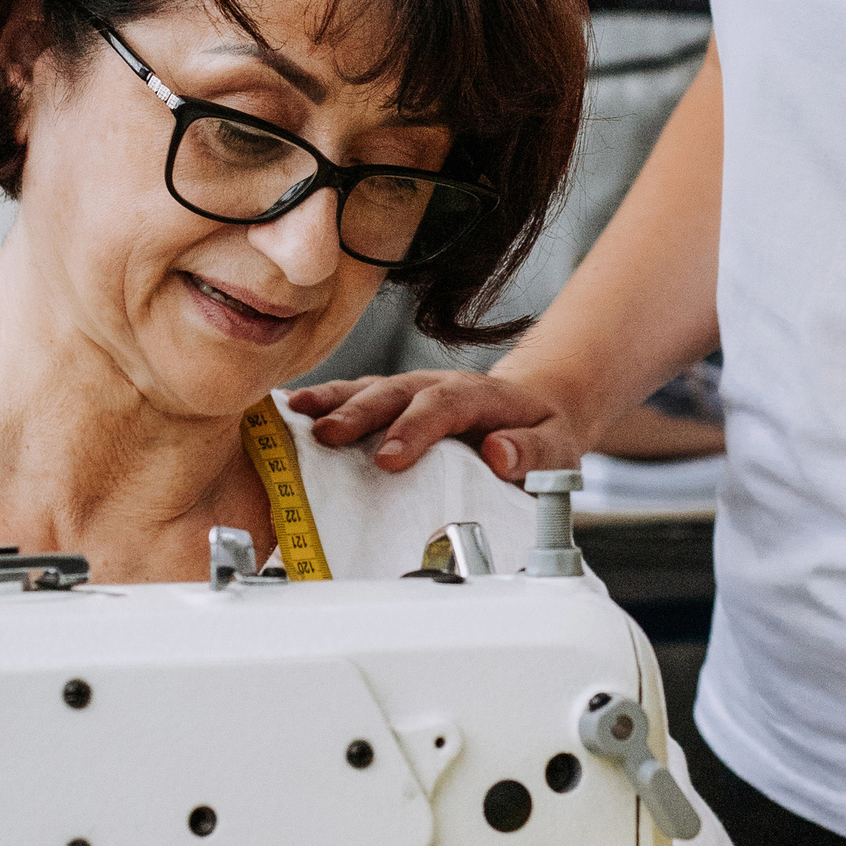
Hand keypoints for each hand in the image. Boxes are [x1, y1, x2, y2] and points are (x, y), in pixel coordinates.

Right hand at [289, 371, 582, 480]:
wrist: (534, 414)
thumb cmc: (540, 436)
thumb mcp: (556, 449)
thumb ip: (532, 453)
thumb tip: (500, 453)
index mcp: (480, 397)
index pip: (445, 405)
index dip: (414, 429)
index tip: (388, 459)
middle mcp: (439, 386)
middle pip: (397, 392)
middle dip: (360, 413)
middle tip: (327, 437)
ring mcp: (412, 392)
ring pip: (369, 389)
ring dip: (332, 402)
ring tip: (294, 415)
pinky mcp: (393, 405)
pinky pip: (355, 398)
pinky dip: (323, 403)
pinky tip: (289, 413)